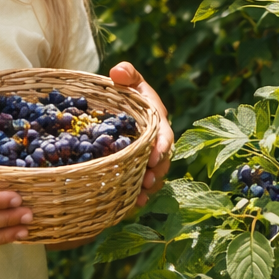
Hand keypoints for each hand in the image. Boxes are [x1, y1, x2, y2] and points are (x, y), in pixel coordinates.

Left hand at [110, 61, 172, 205]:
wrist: (114, 105)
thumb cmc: (124, 91)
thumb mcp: (127, 79)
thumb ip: (127, 73)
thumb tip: (117, 73)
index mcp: (157, 120)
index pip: (164, 134)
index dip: (162, 147)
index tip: (154, 156)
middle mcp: (155, 141)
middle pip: (162, 160)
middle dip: (157, 172)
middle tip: (147, 181)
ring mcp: (146, 156)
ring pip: (154, 175)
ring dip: (149, 187)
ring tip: (140, 197)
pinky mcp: (136, 167)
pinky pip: (141, 183)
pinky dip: (137, 194)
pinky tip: (131, 205)